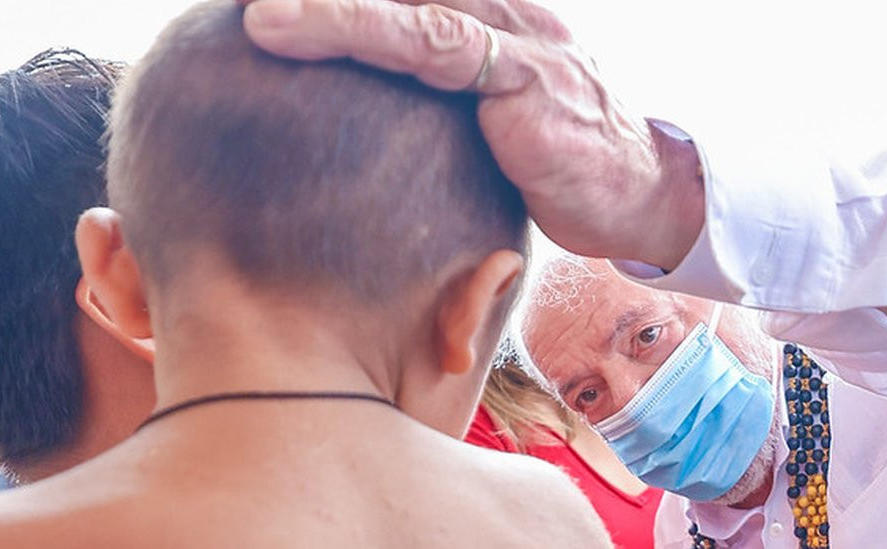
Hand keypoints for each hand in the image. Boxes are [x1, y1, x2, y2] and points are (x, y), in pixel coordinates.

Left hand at [238, 0, 703, 268]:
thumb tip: (354, 119)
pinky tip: (289, 27)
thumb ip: (429, 96)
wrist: (637, 196)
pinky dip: (361, 29)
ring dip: (320, 3)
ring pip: (400, 1)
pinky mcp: (521, 77)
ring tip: (249, 9)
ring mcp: (511, 36)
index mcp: (480, 14)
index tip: (255, 6)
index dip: (329, 2)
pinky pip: (432, 44)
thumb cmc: (552, 161)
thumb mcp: (482, 120)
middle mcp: (495, 7)